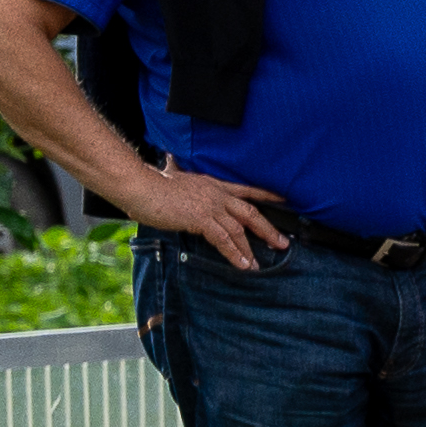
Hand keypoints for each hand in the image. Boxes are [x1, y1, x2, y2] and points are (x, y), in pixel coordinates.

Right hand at [118, 155, 286, 270]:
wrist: (141, 186)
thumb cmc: (152, 183)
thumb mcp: (171, 174)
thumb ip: (176, 171)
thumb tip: (170, 162)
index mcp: (213, 184)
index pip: (246, 190)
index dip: (266, 195)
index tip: (283, 199)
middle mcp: (217, 195)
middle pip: (250, 212)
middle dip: (267, 229)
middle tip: (282, 243)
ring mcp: (211, 207)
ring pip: (239, 230)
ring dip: (249, 249)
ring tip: (257, 264)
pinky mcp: (201, 219)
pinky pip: (223, 239)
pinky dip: (234, 253)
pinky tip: (241, 264)